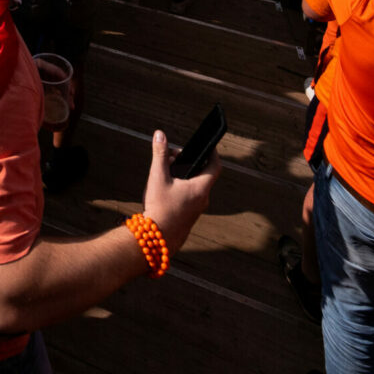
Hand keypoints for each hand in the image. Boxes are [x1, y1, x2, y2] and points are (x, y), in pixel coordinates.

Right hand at [142, 128, 218, 253]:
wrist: (157, 239)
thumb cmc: (160, 207)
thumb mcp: (158, 177)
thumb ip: (160, 154)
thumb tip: (160, 134)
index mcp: (200, 188)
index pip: (215, 166)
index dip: (213, 153)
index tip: (209, 145)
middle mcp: (202, 198)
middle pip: (202, 174)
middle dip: (189, 162)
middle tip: (172, 156)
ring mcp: (196, 209)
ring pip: (195, 186)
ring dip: (183, 175)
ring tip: (165, 170)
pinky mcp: (189, 215)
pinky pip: (189, 196)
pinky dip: (181, 186)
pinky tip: (164, 187)